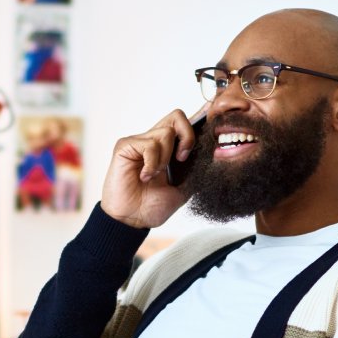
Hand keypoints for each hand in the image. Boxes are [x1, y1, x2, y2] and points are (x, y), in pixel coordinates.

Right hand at [101, 105, 208, 228]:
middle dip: (187, 136)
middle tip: (182, 159)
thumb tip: (212, 154)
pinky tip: (144, 177)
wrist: (132, 220)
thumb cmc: (152, 207)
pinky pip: (149, 144)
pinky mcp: (125, 146)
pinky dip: (152, 163)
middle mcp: (153, 142)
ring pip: (165, 132)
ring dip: (165, 158)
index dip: (197, 122)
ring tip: (155, 176)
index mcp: (168, 150)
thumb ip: (194, 171)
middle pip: (177, 116)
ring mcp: (139, 142)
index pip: (183, 124)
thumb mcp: (182, 189)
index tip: (205, 134)